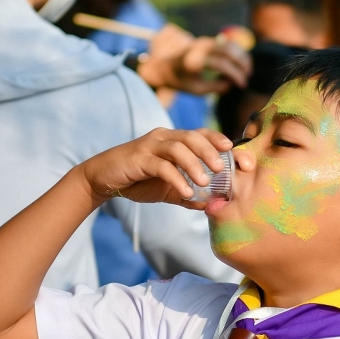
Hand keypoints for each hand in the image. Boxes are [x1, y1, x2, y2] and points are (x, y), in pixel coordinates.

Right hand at [79, 128, 232, 207]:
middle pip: (192, 137)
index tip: (235, 151)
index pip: (200, 134)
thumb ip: (187, 193)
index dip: (219, 140)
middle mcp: (163, 137)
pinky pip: (161, 166)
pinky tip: (185, 191)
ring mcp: (150, 145)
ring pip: (178, 148)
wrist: (104, 179)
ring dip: (194, 164)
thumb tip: (209, 204)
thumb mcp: (167, 188)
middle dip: (210, 150)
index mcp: (173, 140)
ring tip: (205, 182)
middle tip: (223, 168)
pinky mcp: (139, 158)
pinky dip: (176, 178)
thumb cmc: (138, 180)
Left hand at [137, 24, 251, 93]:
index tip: (243, 84)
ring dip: (240, 54)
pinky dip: (234, 49)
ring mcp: (200, 41)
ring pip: (226, 43)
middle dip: (240, 61)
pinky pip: (223, 41)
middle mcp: (197, 47)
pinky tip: (241, 59)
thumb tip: (234, 83)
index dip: (235, 74)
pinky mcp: (203, 39)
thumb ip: (216, 87)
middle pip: (226, 50)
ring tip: (247, 67)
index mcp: (193, 62)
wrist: (162, 66)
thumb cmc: (180, 81)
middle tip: (249, 74)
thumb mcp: (197, 89)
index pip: (221, 64)